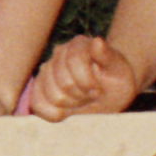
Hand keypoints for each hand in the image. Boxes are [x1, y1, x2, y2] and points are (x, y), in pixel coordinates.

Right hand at [27, 35, 143, 121]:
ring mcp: (46, 71)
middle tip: (91, 94)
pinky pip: (37, 104)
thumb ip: (107, 55)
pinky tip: (67, 111)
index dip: (89, 82)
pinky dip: (53, 113)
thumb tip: (97, 41)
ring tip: (81, 100)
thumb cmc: (116, 79)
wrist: (110, 90)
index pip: (74, 63)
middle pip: (65, 84)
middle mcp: (58, 54)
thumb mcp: (118, 69)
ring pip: (53, 96)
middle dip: (82, 95)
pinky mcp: (39, 89)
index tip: (99, 89)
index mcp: (78, 45)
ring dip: (72, 105)